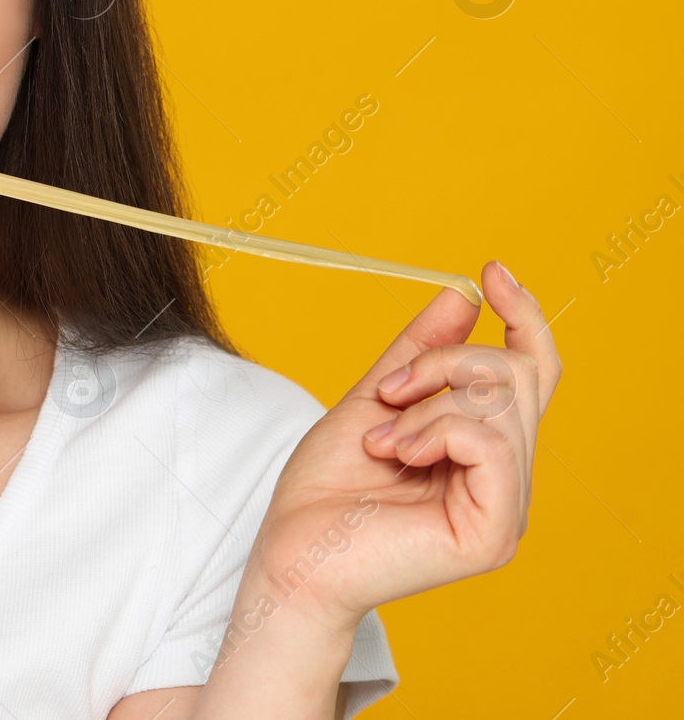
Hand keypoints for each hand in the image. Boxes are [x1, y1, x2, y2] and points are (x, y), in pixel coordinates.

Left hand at [244, 260, 562, 629]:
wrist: (291, 553)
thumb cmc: (326, 490)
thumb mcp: (374, 400)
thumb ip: (419, 353)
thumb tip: (462, 294)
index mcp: (488, 450)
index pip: (533, 372)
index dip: (523, 315)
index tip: (491, 271)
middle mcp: (509, 479)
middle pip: (519, 375)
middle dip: (447, 361)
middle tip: (388, 391)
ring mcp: (506, 508)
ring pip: (502, 403)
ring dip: (428, 402)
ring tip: (383, 439)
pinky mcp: (493, 532)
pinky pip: (490, 443)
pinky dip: (435, 431)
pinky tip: (397, 453)